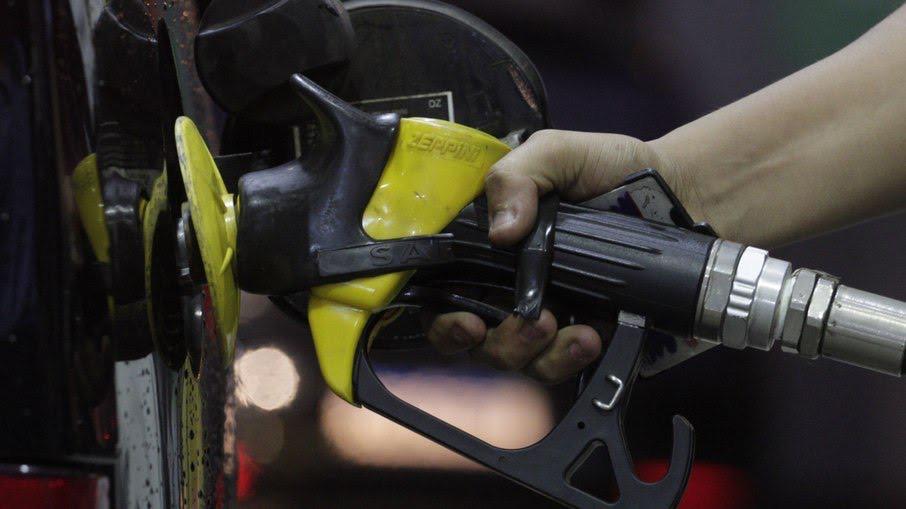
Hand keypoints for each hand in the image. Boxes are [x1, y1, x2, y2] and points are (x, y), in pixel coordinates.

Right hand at [426, 129, 690, 382]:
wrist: (683, 194)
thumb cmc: (613, 170)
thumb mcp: (558, 153)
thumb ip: (517, 176)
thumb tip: (499, 232)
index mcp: (491, 248)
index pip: (444, 290)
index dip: (441, 316)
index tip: (465, 321)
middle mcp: (510, 287)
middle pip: (474, 339)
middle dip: (492, 343)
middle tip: (529, 321)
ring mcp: (548, 315)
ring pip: (515, 359)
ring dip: (531, 352)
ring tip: (562, 326)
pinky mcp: (584, 335)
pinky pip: (560, 366)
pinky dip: (568, 359)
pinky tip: (589, 335)